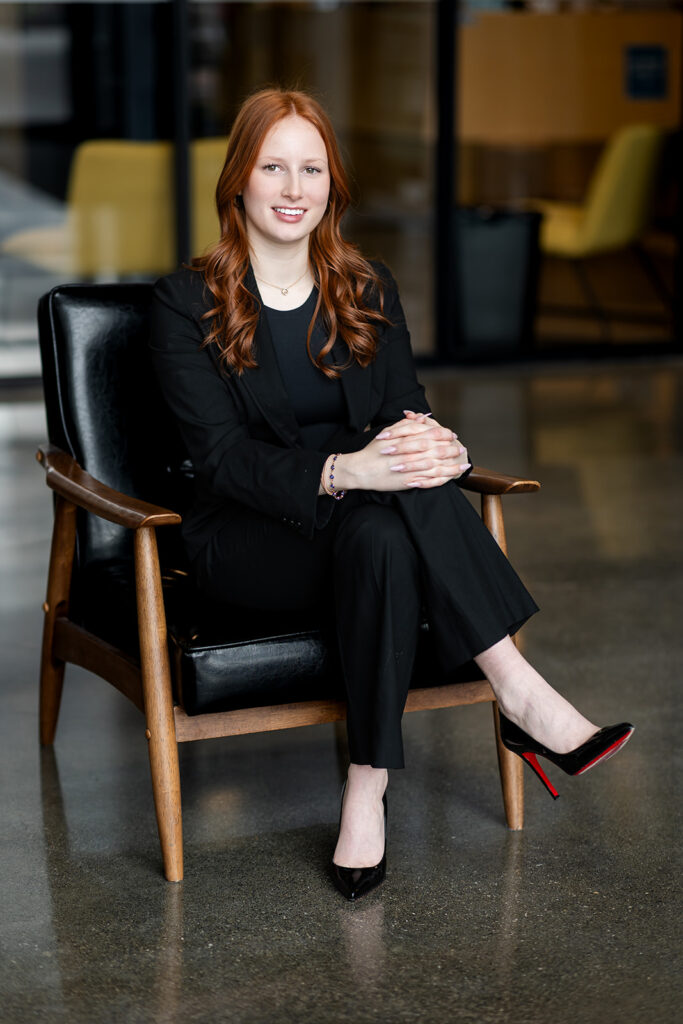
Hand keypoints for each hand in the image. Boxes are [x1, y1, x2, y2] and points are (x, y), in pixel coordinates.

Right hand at [333, 411, 469, 491]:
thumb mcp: (389, 432)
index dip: (443, 434)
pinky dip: (442, 478)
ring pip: (436, 466)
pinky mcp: (409, 481)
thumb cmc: (374, 450)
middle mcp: (410, 453)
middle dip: (450, 449)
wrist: (360, 469)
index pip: (430, 433)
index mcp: (406, 438)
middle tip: (460, 448)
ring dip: (451, 465)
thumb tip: (423, 418)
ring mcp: (410, 468)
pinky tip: (451, 477)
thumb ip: (407, 425)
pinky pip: (429, 480)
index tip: (451, 434)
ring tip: (463, 464)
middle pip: (436, 449)